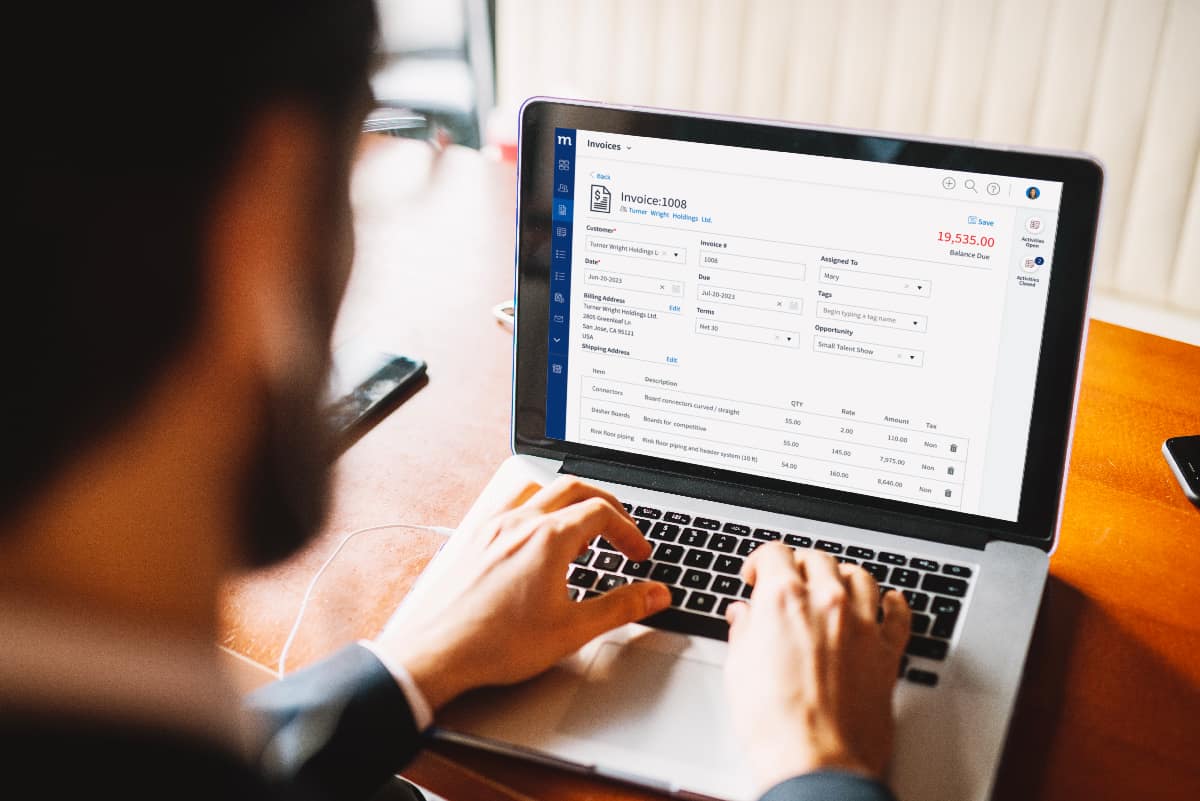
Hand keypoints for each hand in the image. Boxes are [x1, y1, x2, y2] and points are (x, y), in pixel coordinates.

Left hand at [373, 476, 670, 711]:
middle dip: (606, 504)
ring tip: (583, 530)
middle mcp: (520, 523)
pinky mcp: (474, 539)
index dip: (629, 530)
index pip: (601, 512)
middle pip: (574, 488)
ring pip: (541, 490)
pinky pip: (512, 505)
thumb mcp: (572, 630)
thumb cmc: (498, 644)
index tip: (638, 555)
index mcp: (547, 538)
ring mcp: (493, 528)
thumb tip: (655, 595)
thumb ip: (621, 607)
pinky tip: (537, 537)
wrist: (437, 654)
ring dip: (570, 501)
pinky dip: (537, 510)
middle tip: (622, 530)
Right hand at [723, 544, 910, 791]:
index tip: (757, 575)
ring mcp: (862, 625)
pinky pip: (899, 614)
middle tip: (789, 583)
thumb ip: (744, 631)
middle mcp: (827, 602)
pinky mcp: (887, 652)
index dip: (760, 561)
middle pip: (818, 559)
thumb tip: (744, 616)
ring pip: (859, 576)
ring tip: (833, 587)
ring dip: (843, 576)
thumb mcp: (738, 668)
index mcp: (784, 599)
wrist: (814, 760)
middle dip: (799, 566)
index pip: (774, 553)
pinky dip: (894, 603)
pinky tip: (889, 602)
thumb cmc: (773, 722)